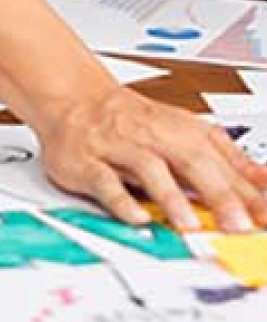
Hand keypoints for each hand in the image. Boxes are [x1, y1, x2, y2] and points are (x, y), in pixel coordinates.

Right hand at [40, 85, 266, 232]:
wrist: (73, 96)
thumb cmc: (129, 119)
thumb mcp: (183, 131)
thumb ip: (225, 160)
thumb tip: (266, 184)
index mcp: (180, 129)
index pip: (223, 160)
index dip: (249, 190)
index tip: (266, 215)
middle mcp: (151, 136)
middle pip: (191, 160)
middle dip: (218, 194)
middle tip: (239, 225)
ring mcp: (118, 148)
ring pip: (147, 168)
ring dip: (170, 196)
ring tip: (188, 224)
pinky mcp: (86, 161)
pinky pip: (104, 180)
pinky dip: (120, 199)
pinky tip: (136, 216)